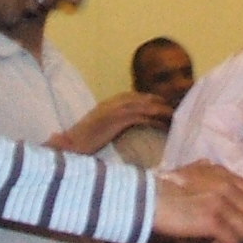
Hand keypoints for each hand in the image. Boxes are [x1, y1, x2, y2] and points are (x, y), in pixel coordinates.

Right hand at [54, 92, 170, 155]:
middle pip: (139, 97)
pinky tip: (162, 123)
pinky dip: (152, 119)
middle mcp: (111, 103)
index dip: (146, 99)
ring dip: (158, 108)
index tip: (159, 102)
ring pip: (142, 105)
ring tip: (172, 113)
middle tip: (171, 105)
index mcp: (106, 104)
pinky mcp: (116, 120)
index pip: (131, 97)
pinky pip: (139, 116)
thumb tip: (120, 127)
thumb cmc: (81, 143)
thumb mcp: (98, 130)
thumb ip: (109, 125)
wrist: (70, 146)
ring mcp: (114, 110)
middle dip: (156, 100)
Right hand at [152, 163, 242, 242]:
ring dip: (234, 242)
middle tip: (228, 238)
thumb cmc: (160, 189)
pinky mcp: (213, 220)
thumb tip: (207, 165)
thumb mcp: (185, 171)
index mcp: (221, 173)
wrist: (145, 199)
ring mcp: (221, 202)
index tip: (233, 222)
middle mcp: (225, 185)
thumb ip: (201, 169)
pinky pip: (231, 241)